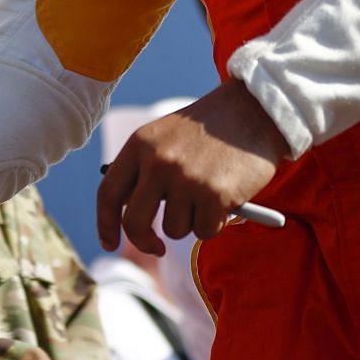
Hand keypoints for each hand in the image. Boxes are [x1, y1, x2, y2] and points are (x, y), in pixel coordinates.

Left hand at [98, 81, 286, 255]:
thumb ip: (145, 171)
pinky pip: (205, 232)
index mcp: (139, 145)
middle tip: (157, 248)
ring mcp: (185, 179)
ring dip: (191, 221)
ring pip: (175, 230)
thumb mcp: (166, 138)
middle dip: (144, 242)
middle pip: (134, 222)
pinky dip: (215, 223)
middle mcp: (157, 162)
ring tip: (208, 192)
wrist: (254, 111)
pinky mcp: (214, 195)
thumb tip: (128, 214)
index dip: (105, 224)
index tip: (109, 243)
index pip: (108, 193)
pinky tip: (226, 196)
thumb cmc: (209, 130)